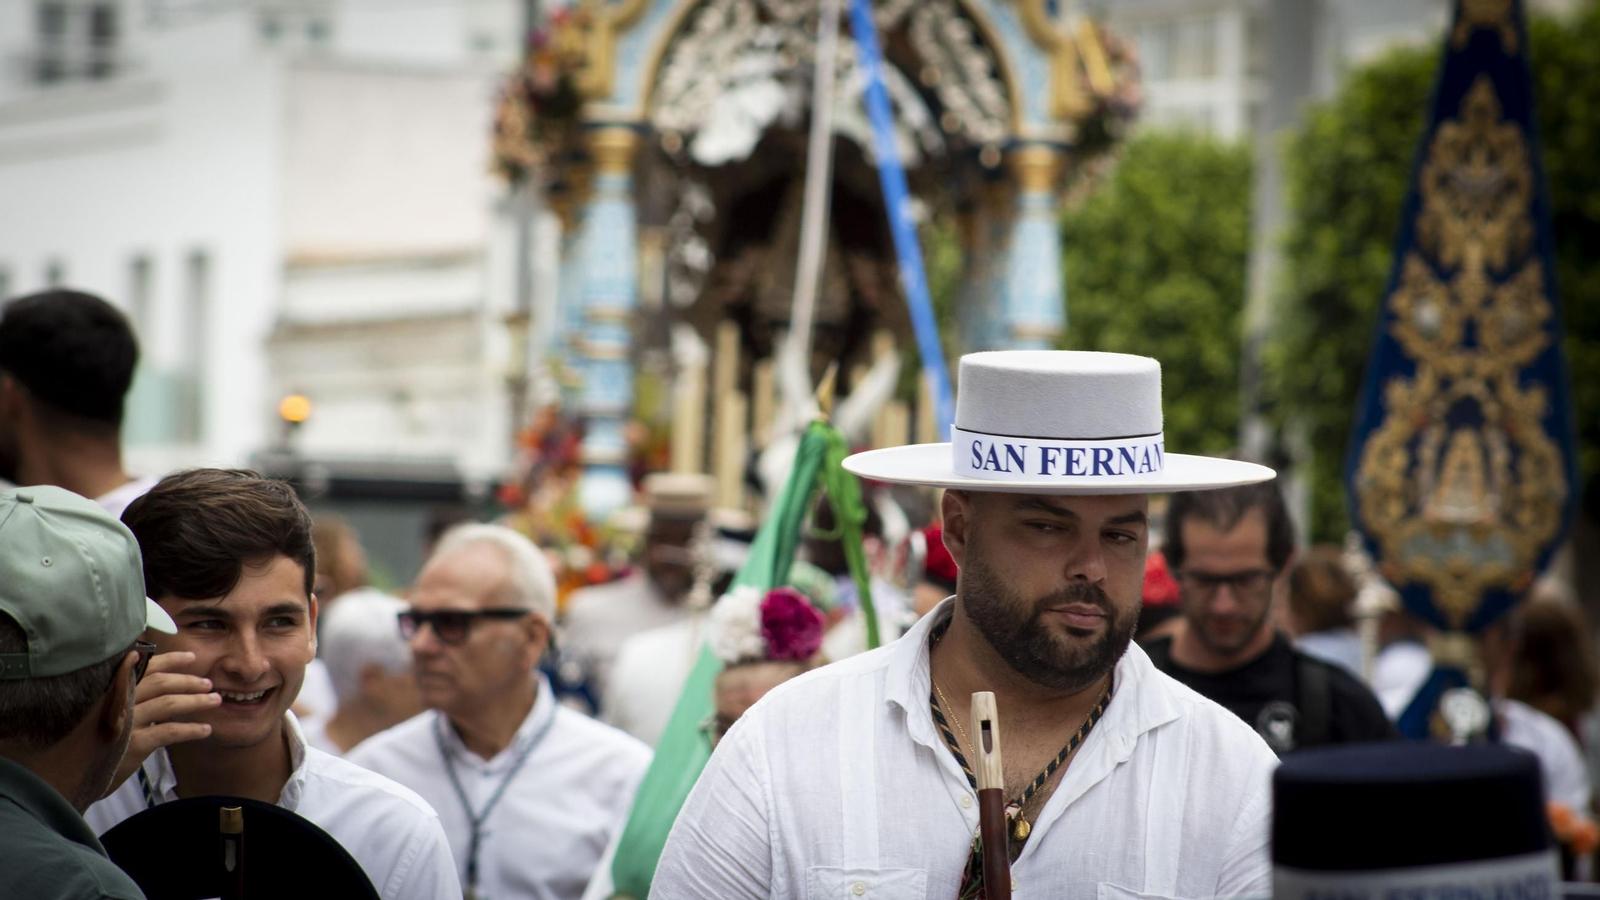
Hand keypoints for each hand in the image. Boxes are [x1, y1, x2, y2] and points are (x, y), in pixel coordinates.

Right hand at [104, 651, 220, 798]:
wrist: (73, 777)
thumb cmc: (95, 742)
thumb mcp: (108, 713)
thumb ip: (127, 696)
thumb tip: (160, 681)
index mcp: (114, 690)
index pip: (145, 667)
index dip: (170, 660)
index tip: (191, 657)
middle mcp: (119, 702)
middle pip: (161, 682)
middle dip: (188, 681)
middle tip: (209, 683)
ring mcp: (126, 722)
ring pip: (169, 704)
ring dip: (196, 701)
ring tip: (215, 700)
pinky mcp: (134, 744)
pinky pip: (170, 731)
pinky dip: (191, 730)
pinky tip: (206, 730)